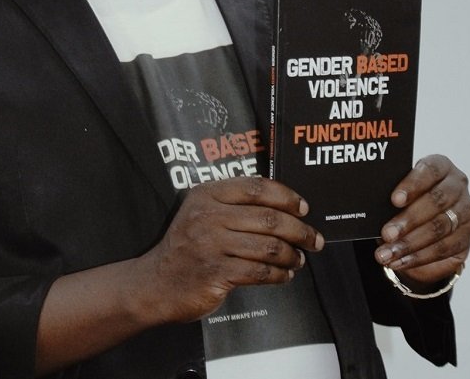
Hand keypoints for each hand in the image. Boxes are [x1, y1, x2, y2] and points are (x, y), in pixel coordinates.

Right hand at [134, 177, 323, 323]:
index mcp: (206, 195)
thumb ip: (233, 204)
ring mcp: (211, 244)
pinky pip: (260, 272)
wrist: (156, 283)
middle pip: (270, 218)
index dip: (287, 197)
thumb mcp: (200, 213)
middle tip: (313, 239)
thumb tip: (283, 208)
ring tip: (297, 260)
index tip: (303, 208)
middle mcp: (208, 216)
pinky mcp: (216, 272)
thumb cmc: (186, 247)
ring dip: (291, 255)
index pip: (257, 187)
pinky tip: (283, 275)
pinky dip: (279, 275)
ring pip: (269, 247)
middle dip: (300, 230)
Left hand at [375, 155, 469, 287]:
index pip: (431, 169)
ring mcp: (465, 213)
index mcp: (441, 167)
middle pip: (436, 201)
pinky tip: (399, 261)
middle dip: (409, 220)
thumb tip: (369, 207)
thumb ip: (389, 195)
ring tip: (386, 254)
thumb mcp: (396, 194)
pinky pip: (443, 249)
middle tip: (386, 234)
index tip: (394, 200)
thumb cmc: (405, 201)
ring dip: (410, 244)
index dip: (413, 184)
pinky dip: (418, 257)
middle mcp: (457, 187)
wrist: (420, 224)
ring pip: (439, 228)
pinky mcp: (466, 237)